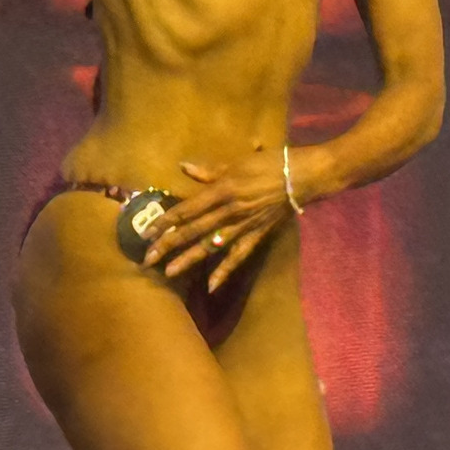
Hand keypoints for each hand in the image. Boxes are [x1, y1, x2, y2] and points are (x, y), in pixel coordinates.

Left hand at [145, 149, 294, 291]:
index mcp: (222, 190)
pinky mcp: (254, 236)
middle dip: (169, 245)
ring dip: (189, 259)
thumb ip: (209, 170)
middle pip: (193, 231)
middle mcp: (228, 212)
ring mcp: (241, 227)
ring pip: (210, 246)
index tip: (148, 232)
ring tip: (169, 273)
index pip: (187, 209)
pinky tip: (211, 286)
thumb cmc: (269, 164)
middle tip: (147, 259)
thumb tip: (183, 167)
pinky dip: (224, 271)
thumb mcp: (237, 162)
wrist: (301, 178)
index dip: (166, 221)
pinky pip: (237, 256)